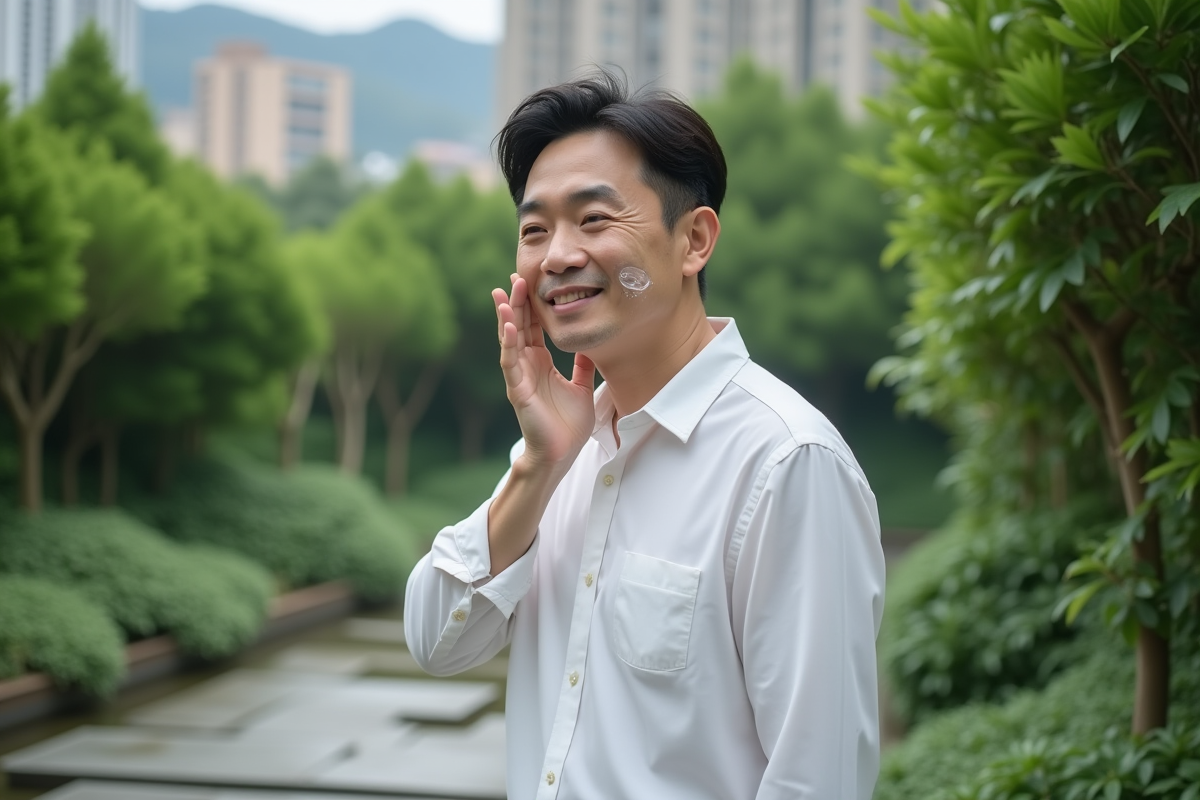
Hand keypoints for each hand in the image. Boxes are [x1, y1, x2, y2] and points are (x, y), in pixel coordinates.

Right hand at [493, 274, 595, 472]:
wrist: (562, 453)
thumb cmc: (568, 424)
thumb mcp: (583, 386)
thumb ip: (584, 365)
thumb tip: (591, 345)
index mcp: (541, 363)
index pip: (533, 327)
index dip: (532, 305)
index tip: (531, 281)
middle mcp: (527, 366)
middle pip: (519, 327)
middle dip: (517, 302)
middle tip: (515, 276)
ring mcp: (519, 377)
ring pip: (509, 341)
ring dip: (506, 317)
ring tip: (504, 294)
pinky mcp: (517, 390)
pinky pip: (511, 362)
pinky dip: (508, 343)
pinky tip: (508, 325)